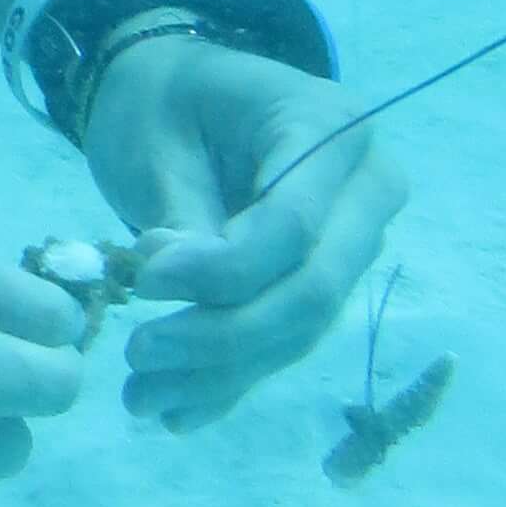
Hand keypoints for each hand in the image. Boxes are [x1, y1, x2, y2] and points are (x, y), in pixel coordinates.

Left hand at [78, 33, 403, 427]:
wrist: (175, 94)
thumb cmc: (164, 102)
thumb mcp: (160, 142)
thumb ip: (184, 219)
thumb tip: (179, 293)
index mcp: (334, 129)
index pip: (293, 227)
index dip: (221, 270)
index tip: (142, 281)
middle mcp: (367, 191)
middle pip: (312, 290)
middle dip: (224, 334)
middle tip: (138, 353)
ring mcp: (353, 244)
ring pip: (301, 330)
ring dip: (221, 372)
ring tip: (138, 398)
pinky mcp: (322, 283)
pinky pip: (286, 343)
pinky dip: (230, 381)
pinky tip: (176, 412)